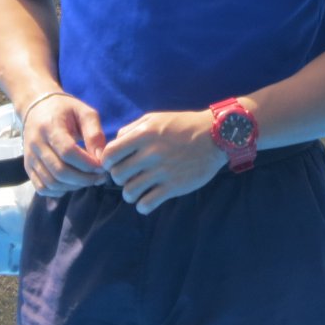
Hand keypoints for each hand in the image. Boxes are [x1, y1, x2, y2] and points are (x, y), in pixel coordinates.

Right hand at [21, 94, 106, 196]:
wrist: (37, 108)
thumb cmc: (66, 110)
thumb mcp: (85, 113)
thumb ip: (95, 133)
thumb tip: (101, 157)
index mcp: (50, 127)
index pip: (67, 152)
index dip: (87, 163)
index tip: (103, 166)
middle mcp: (36, 144)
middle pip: (60, 171)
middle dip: (84, 179)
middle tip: (100, 177)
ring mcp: (30, 158)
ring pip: (51, 182)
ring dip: (74, 186)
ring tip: (89, 180)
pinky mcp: (28, 168)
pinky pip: (41, 188)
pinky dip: (59, 191)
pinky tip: (73, 184)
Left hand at [102, 110, 226, 214]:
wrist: (216, 136)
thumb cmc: (183, 125)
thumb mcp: (155, 118)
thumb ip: (131, 129)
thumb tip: (114, 145)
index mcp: (143, 135)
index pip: (109, 154)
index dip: (108, 162)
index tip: (116, 164)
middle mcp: (151, 153)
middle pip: (117, 175)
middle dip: (120, 178)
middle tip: (130, 176)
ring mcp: (163, 171)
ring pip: (129, 192)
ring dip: (130, 193)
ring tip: (139, 190)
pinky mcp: (174, 186)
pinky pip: (146, 204)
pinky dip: (143, 205)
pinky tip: (149, 199)